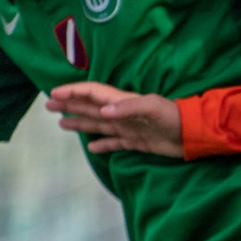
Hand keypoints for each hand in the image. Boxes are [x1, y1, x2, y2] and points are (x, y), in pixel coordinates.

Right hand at [46, 82, 183, 156]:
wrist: (192, 135)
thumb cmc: (173, 117)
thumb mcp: (152, 108)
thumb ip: (127, 108)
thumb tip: (102, 112)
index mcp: (122, 101)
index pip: (92, 94)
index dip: (73, 92)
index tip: (54, 93)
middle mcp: (121, 113)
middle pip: (90, 108)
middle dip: (70, 105)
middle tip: (48, 105)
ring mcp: (128, 128)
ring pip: (98, 125)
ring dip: (80, 123)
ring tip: (61, 123)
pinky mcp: (136, 142)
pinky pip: (114, 143)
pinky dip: (102, 145)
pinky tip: (92, 148)